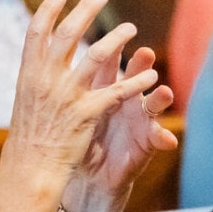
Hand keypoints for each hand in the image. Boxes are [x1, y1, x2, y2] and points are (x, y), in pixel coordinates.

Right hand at [4, 0, 159, 178]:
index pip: (36, 32)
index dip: (48, 10)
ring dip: (117, 39)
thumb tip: (40, 51)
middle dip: (85, 11)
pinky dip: (136, 83)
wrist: (31, 168)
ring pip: (97, 56)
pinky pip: (117, 93)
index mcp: (28, 74)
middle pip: (67, 34)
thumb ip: (35, 74)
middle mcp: (46, 80)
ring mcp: (66, 96)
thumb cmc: (29, 136)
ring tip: (131, 28)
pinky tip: (150, 74)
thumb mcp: (25, 99)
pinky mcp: (86, 114)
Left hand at [74, 43, 177, 203]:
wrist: (88, 176)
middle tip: (145, 53)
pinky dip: (164, 138)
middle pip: (135, 76)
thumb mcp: (70, 108)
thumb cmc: (77, 138)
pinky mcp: (146, 143)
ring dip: (160, 98)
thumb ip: (64, 84)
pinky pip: (158, 139)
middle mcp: (124, 99)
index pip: (109, 63)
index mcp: (103, 89)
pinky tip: (169, 140)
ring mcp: (138, 120)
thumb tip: (42, 54)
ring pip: (153, 104)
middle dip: (141, 65)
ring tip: (164, 92)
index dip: (112, 48)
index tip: (116, 35)